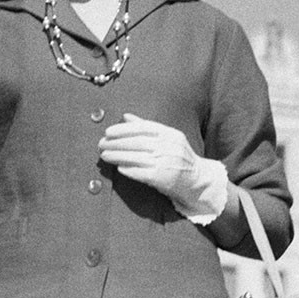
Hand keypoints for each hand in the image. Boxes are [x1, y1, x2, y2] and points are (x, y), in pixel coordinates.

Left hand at [98, 113, 227, 219]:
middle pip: (137, 142)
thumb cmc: (179, 158)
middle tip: (101, 144)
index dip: (123, 129)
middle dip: (116, 142)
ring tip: (104, 155)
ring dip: (117, 155)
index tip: (108, 131)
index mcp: (171, 134)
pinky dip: (128, 169)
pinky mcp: (162, 178)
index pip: (143, 128)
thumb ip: (148, 127)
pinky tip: (118, 167)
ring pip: (136, 157)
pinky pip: (141, 172)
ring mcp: (166, 162)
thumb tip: (126, 117)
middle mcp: (169, 146)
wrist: (197, 180)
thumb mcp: (168, 139)